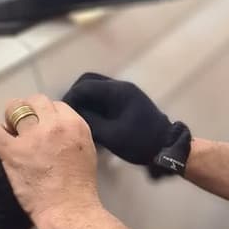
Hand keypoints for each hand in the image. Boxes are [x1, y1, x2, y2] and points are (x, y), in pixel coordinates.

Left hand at [0, 94, 99, 228]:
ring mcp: (33, 137)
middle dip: (28, 110)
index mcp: (75, 125)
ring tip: (9, 129)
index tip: (41, 123)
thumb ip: (71, 135)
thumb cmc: (80, 186)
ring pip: (15, 108)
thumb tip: (54, 130)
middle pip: (36, 101)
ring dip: (10, 116)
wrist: (69, 209)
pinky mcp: (14, 152)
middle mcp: (54, 126)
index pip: (56, 105)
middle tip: (23, 124)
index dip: (46, 114)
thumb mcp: (86, 151)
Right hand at [62, 73, 190, 175]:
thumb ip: (89, 122)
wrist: (167, 147)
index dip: (70, 99)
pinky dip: (94, 105)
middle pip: (88, 81)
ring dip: (84, 100)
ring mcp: (124, 93)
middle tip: (67, 114)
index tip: (61, 114)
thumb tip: (70, 114)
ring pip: (96, 88)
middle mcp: (120, 87)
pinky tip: (89, 120)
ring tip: (76, 118)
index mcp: (117, 91)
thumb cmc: (140, 142)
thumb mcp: (111, 135)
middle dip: (75, 96)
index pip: (84, 86)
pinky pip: (104, 97)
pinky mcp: (126, 102)